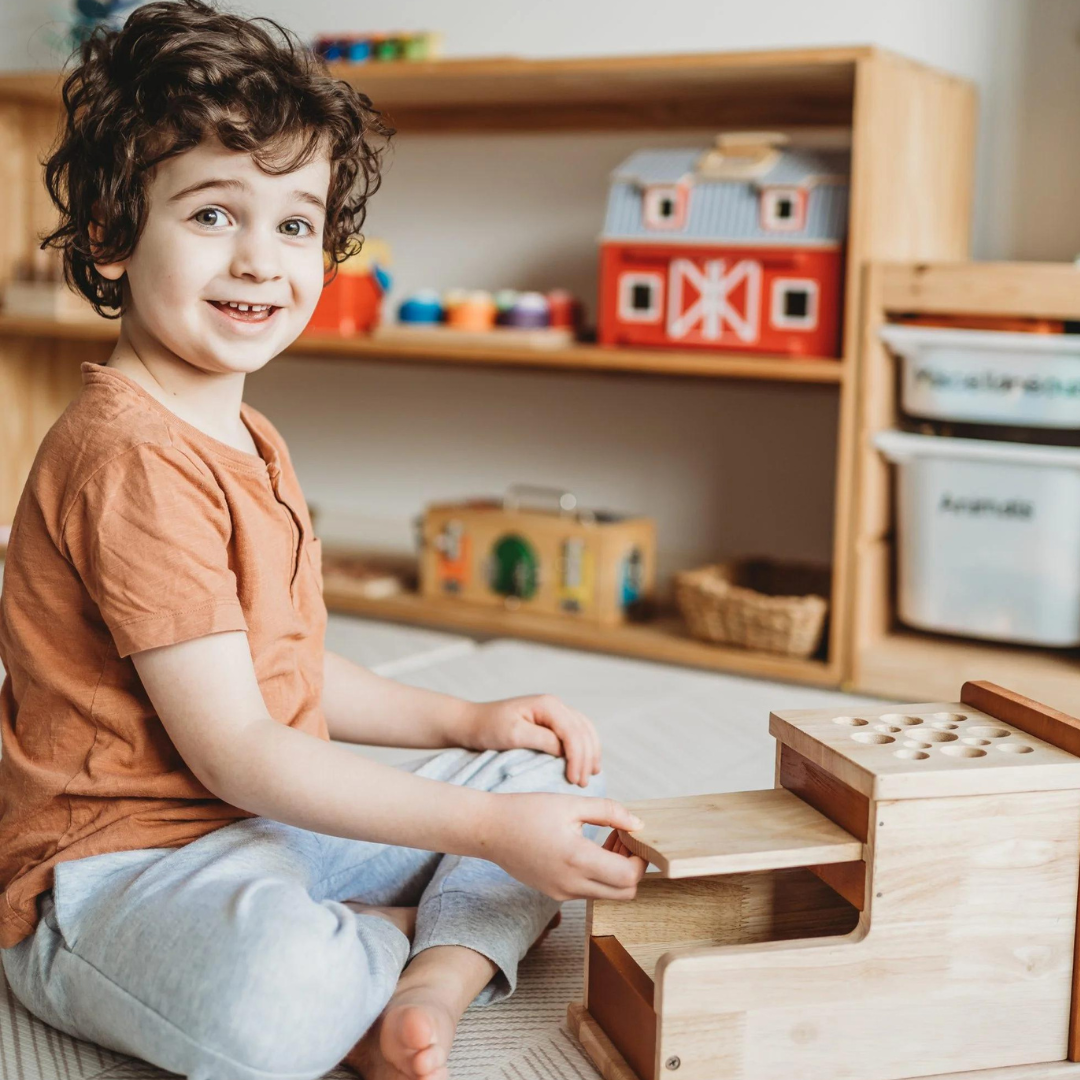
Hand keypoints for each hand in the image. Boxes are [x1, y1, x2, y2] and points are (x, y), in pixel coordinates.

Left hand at [462, 694, 601, 786]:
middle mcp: (556, 705)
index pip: (573, 733)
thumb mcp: (514, 735)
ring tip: (591, 775)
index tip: (573, 781)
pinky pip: (577, 733)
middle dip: (586, 759)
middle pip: (583, 732)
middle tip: (582, 785)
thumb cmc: (489, 729)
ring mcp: (555, 712)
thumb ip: (543, 740)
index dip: (577, 758)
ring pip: (585, 731)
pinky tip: (586, 763)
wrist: (472, 723)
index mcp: (548, 705)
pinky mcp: (552, 722)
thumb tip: (566, 751)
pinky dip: (585, 748)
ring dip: (591, 753)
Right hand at [484, 792, 647, 900]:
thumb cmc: (527, 811)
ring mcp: (562, 893)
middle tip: (624, 838)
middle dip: (632, 867)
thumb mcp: (571, 804)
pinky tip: (589, 847)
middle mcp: (571, 884)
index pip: (629, 877)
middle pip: (624, 893)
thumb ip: (609, 812)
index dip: (640, 858)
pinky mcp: (554, 893)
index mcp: (577, 859)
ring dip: (616, 871)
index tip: (633, 835)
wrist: (489, 829)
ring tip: (608, 838)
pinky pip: (588, 890)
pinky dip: (599, 874)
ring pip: (608, 894)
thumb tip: (638, 824)